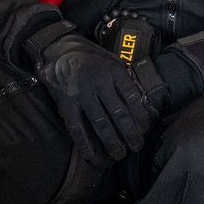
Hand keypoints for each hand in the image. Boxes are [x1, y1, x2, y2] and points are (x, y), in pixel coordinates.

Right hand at [29, 27, 156, 166]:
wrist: (58, 48)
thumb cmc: (90, 56)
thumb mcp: (112, 59)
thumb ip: (123, 79)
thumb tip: (139, 104)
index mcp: (114, 70)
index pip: (132, 97)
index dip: (140, 116)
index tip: (144, 129)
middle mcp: (99, 82)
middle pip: (119, 114)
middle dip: (130, 134)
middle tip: (136, 147)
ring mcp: (81, 93)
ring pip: (101, 123)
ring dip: (112, 142)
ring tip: (119, 155)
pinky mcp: (66, 102)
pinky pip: (76, 127)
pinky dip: (85, 143)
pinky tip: (92, 155)